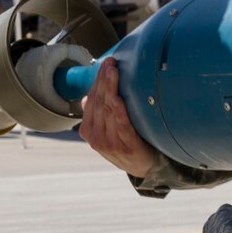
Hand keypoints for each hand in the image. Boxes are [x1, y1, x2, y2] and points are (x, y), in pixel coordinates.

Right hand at [78, 58, 157, 176]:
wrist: (144, 169)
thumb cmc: (127, 144)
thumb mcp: (108, 131)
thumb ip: (98, 116)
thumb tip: (86, 98)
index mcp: (88, 131)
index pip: (91, 100)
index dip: (97, 81)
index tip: (105, 64)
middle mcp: (96, 137)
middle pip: (99, 103)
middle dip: (104, 81)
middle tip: (110, 63)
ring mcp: (109, 143)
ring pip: (108, 110)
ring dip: (110, 89)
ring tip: (114, 72)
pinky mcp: (126, 147)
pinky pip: (122, 125)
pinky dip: (119, 112)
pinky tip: (119, 99)